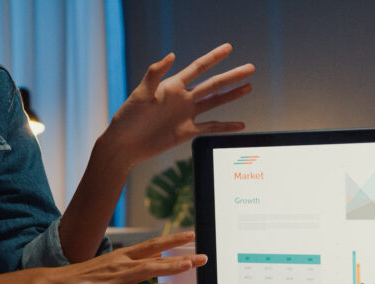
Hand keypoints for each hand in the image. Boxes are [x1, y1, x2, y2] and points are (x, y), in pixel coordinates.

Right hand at [37, 231, 206, 283]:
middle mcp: (120, 263)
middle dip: (181, 254)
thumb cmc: (80, 281)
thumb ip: (128, 270)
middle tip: (203, 256)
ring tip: (190, 265)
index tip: (191, 236)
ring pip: (148, 270)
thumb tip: (150, 270)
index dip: (172, 241)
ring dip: (170, 267)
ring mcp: (116, 277)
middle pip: (156, 255)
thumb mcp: (106, 269)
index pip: (151, 246)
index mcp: (120, 256)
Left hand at [104, 43, 254, 164]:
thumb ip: (155, 75)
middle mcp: (182, 98)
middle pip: (213, 84)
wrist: (124, 145)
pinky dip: (226, 126)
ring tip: (249, 86)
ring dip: (232, 95)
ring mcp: (186, 115)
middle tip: (250, 67)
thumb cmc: (127, 118)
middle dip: (232, 76)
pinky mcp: (187, 132)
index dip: (213, 58)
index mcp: (172, 86)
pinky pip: (211, 127)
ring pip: (215, 102)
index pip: (198, 68)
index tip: (228, 48)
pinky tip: (240, 124)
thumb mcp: (140, 95)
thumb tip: (171, 55)